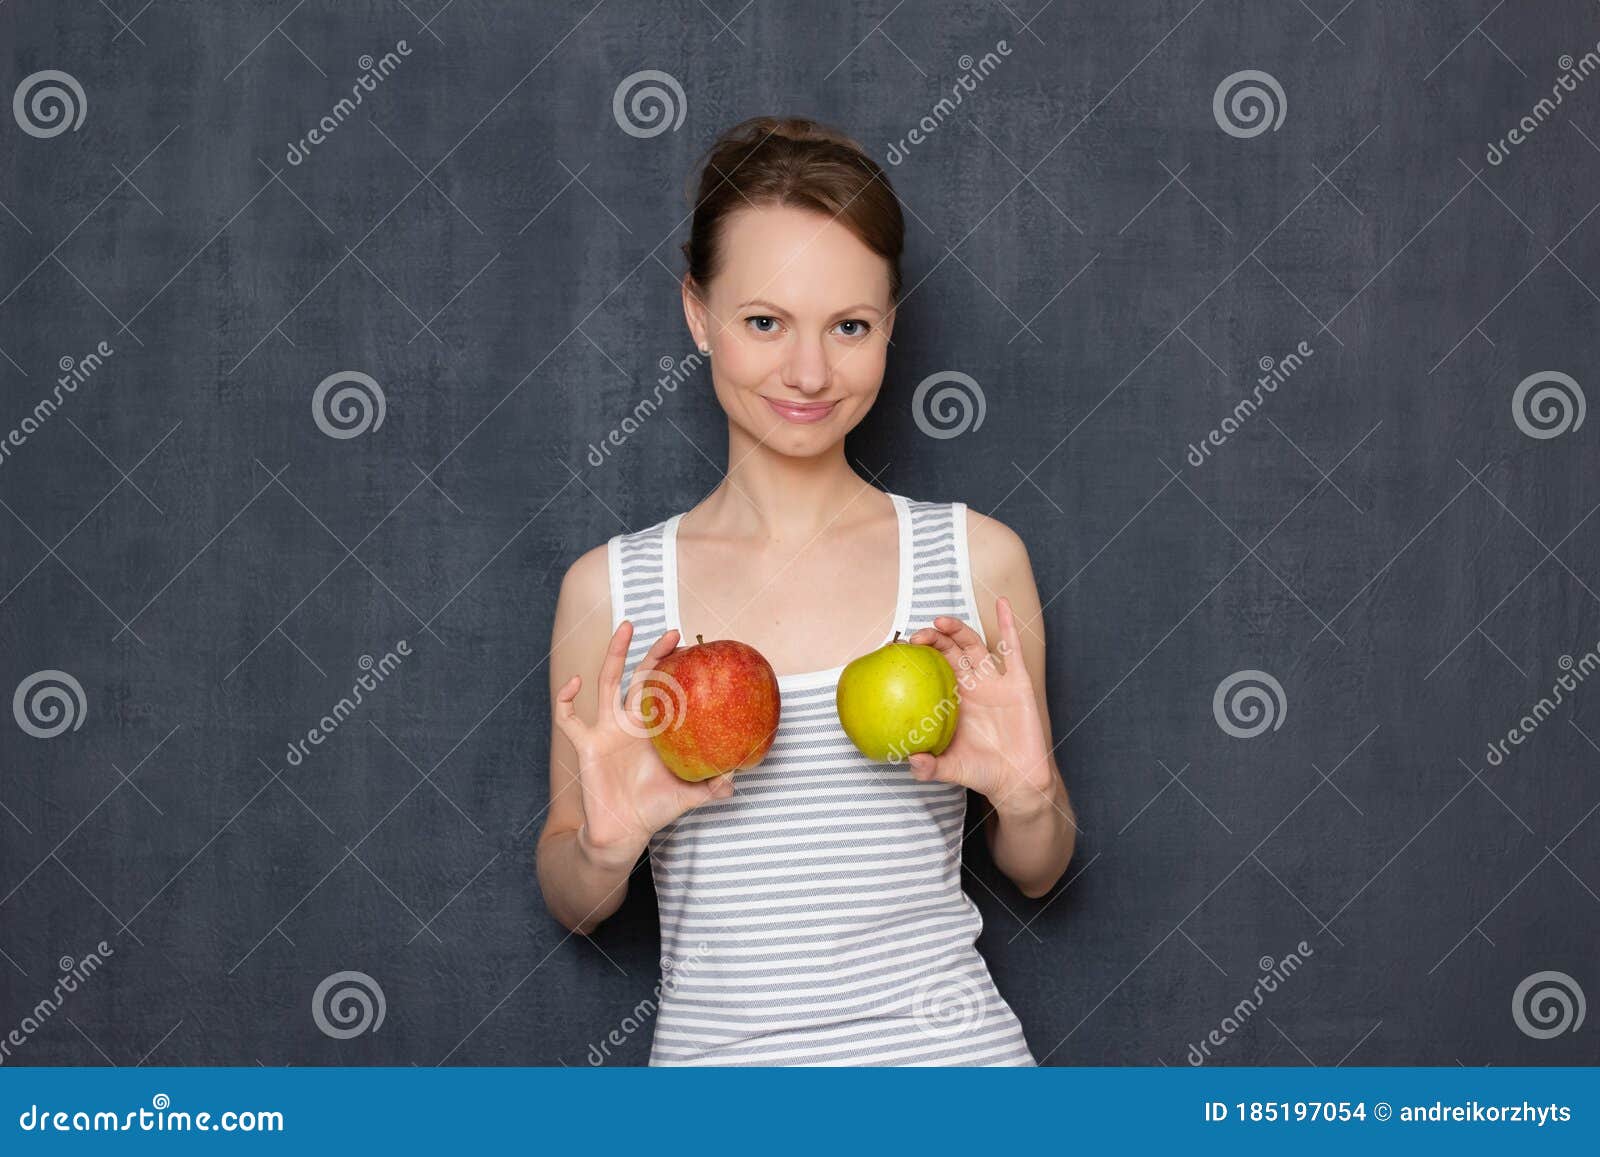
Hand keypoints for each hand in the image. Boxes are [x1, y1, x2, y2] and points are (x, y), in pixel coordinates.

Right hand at [553, 621, 733, 869]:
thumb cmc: (655, 809)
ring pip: (607, 683)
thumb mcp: (690, 796)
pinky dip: (566, 699)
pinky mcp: (586, 744)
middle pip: (640, 677)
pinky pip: (569, 718)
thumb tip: (738, 779)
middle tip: (671, 632)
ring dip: (614, 654)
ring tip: (626, 627)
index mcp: (655, 730)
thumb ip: (713, 787)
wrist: (624, 831)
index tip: (691, 649)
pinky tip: (575, 683)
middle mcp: (631, 723)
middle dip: (652, 653)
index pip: (665, 690)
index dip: (676, 671)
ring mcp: (607, 730)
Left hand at [904, 596, 1057, 815]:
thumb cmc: (981, 772)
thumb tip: (910, 761)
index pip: (932, 668)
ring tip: (942, 620)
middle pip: (949, 651)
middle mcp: (972, 685)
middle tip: (919, 635)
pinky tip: (1001, 602)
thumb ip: (930, 767)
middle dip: (933, 638)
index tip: (900, 650)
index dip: (918, 656)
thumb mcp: (951, 769)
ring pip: (974, 645)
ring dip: (958, 629)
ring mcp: (995, 681)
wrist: (1017, 780)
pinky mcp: (1018, 682)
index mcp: (952, 699)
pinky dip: (1008, 623)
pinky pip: (1013, 648)